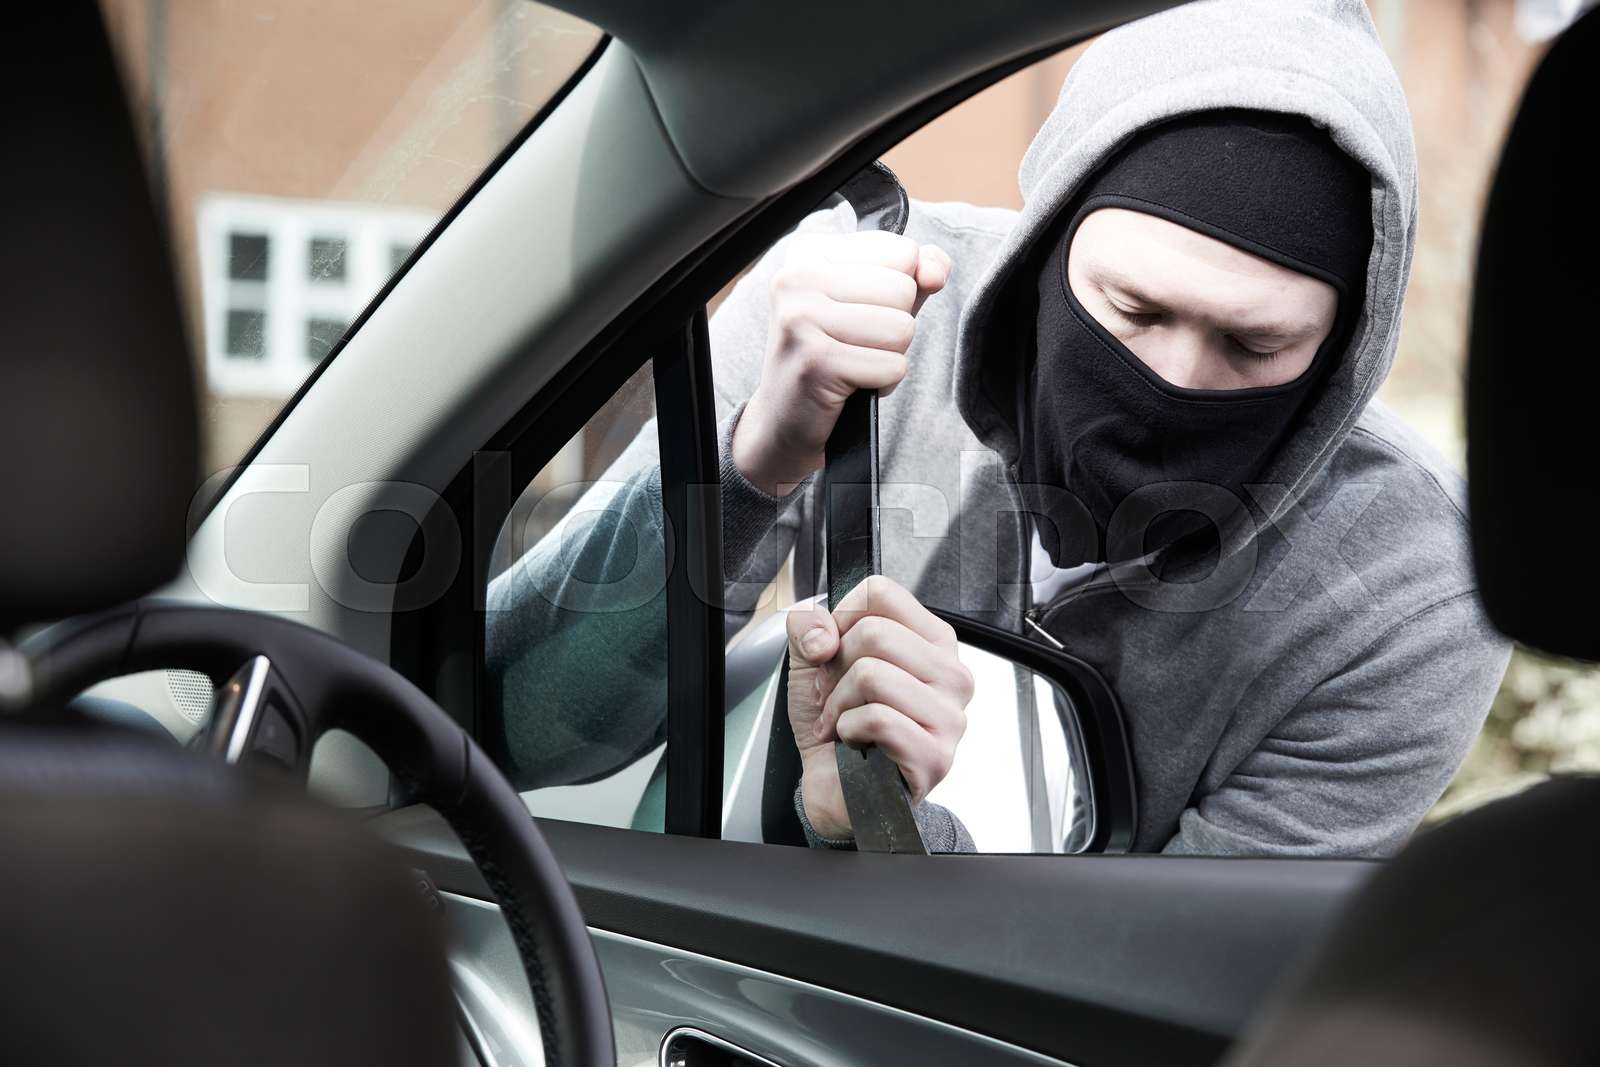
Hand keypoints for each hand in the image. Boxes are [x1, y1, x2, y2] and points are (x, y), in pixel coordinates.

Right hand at [733, 231, 951, 494]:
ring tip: (854, 363)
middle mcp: (798, 277)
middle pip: (904, 290)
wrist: (786, 418)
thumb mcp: (877, 301)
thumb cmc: (837, 353)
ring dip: (889, 356)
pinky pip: (892, 367)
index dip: (901, 291)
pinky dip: (882, 383)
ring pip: (902, 328)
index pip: (904, 252)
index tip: (860, 312)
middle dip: (894, 326)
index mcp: (811, 252)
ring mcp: (801, 318)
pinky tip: (850, 385)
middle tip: (855, 344)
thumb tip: (934, 272)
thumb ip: (915, 272)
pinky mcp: (815, 362)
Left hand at [785, 576, 973, 840]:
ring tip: (847, 723)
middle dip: (837, 670)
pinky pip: (877, 719)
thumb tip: (821, 635)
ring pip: (872, 675)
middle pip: (874, 633)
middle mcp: (952, 674)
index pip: (881, 592)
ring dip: (840, 704)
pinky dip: (849, 731)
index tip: (838, 655)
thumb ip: (808, 625)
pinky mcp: (936, 756)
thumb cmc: (839, 723)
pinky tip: (857, 744)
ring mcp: (950, 717)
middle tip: (841, 698)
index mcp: (933, 641)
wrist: (836, 786)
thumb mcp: (813, 661)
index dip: (842, 621)